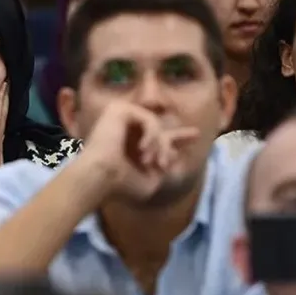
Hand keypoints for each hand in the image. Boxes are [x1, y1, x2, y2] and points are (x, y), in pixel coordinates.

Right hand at [79, 101, 198, 201]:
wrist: (99, 178)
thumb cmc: (121, 185)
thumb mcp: (151, 180)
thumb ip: (162, 167)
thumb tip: (174, 153)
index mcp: (129, 144)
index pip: (157, 136)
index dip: (177, 137)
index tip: (195, 135)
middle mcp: (123, 128)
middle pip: (159, 127)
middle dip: (176, 137)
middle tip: (182, 147)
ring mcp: (119, 117)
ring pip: (156, 125)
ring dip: (160, 145)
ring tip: (152, 162)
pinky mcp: (118, 109)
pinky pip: (149, 119)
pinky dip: (152, 135)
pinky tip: (143, 150)